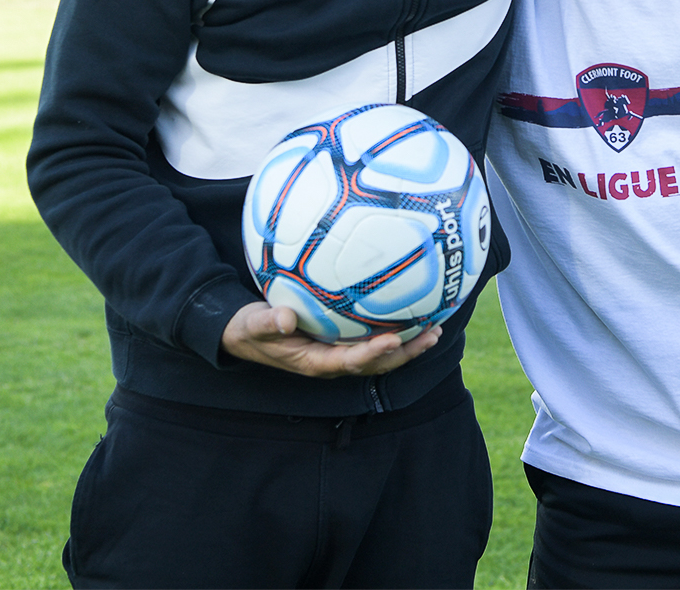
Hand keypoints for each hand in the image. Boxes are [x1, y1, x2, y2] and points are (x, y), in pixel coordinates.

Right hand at [221, 301, 441, 377]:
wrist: (244, 333)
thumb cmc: (249, 328)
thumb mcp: (252, 325)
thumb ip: (268, 322)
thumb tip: (285, 318)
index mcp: (314, 362)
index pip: (350, 361)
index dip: (373, 354)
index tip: (393, 339)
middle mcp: (332, 362)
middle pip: (375, 363)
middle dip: (404, 353)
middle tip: (431, 334)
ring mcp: (338, 354)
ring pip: (379, 355)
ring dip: (407, 346)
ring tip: (434, 329)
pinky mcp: (340, 343)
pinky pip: (372, 341)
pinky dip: (394, 333)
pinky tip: (413, 316)